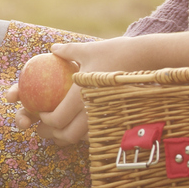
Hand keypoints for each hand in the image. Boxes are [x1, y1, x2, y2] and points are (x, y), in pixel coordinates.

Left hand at [4, 36, 170, 144]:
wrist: (147, 58)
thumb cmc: (115, 51)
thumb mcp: (88, 49)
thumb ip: (67, 51)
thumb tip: (52, 49)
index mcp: (81, 94)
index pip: (57, 118)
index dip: (45, 121)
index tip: (41, 114)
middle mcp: (92, 109)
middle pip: (67, 135)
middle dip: (53, 135)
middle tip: (44, 129)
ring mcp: (106, 115)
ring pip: (82, 138)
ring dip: (67, 137)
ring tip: (59, 130)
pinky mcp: (116, 117)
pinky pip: (96, 133)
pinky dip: (84, 135)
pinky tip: (79, 127)